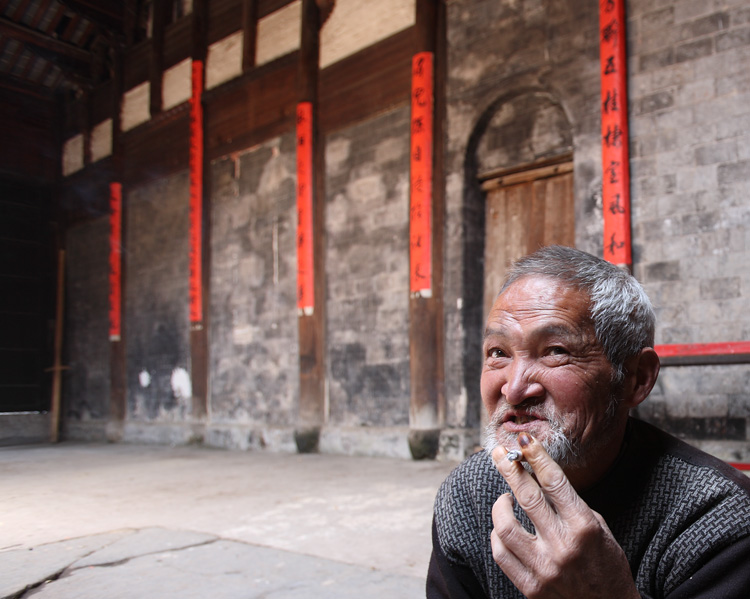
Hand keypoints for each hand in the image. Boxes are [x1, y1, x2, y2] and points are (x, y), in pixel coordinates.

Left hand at [490, 433, 639, 598]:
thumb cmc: (607, 566)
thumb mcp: (600, 529)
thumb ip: (570, 506)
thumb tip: (539, 479)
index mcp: (584, 526)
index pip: (553, 482)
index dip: (536, 456)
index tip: (523, 440)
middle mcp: (563, 546)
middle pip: (526, 496)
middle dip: (509, 469)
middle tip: (499, 453)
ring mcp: (544, 568)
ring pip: (505, 525)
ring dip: (500, 504)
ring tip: (504, 498)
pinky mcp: (530, 587)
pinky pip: (501, 553)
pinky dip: (497, 535)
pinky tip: (502, 528)